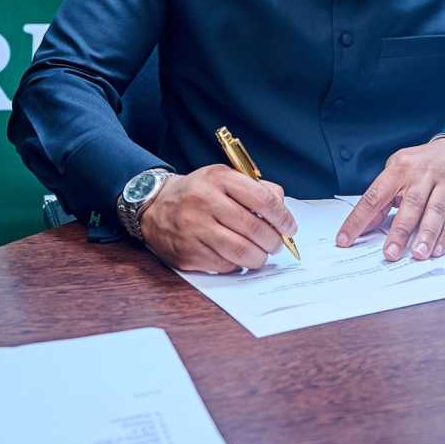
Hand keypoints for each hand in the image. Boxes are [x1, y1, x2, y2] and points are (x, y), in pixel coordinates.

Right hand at [136, 165, 296, 273]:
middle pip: (255, 229)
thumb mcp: (224, 178)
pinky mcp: (188, 253)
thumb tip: (283, 210)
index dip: (283, 217)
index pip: (263, 200)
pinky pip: (224, 265)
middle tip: (277, 244)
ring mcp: (195, 229)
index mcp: (219, 179)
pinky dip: (237, 264)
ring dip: (260, 257)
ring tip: (261, 254)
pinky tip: (237, 257)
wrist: (154, 207)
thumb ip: (256, 189)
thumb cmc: (198, 193)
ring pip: (242, 251)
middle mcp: (206, 202)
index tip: (290, 227)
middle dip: (274, 241)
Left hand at [336, 140, 444, 260]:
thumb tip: (366, 227)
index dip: (358, 219)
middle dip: (400, 231)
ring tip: (417, 254)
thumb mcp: (395, 172)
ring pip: (435, 212)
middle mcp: (422, 175)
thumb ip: (381, 199)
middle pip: (410, 205)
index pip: (374, 197)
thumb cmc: (419, 165)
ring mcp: (443, 185)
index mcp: (399, 169)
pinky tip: (437, 249)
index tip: (345, 239)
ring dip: (426, 235)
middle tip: (390, 253)